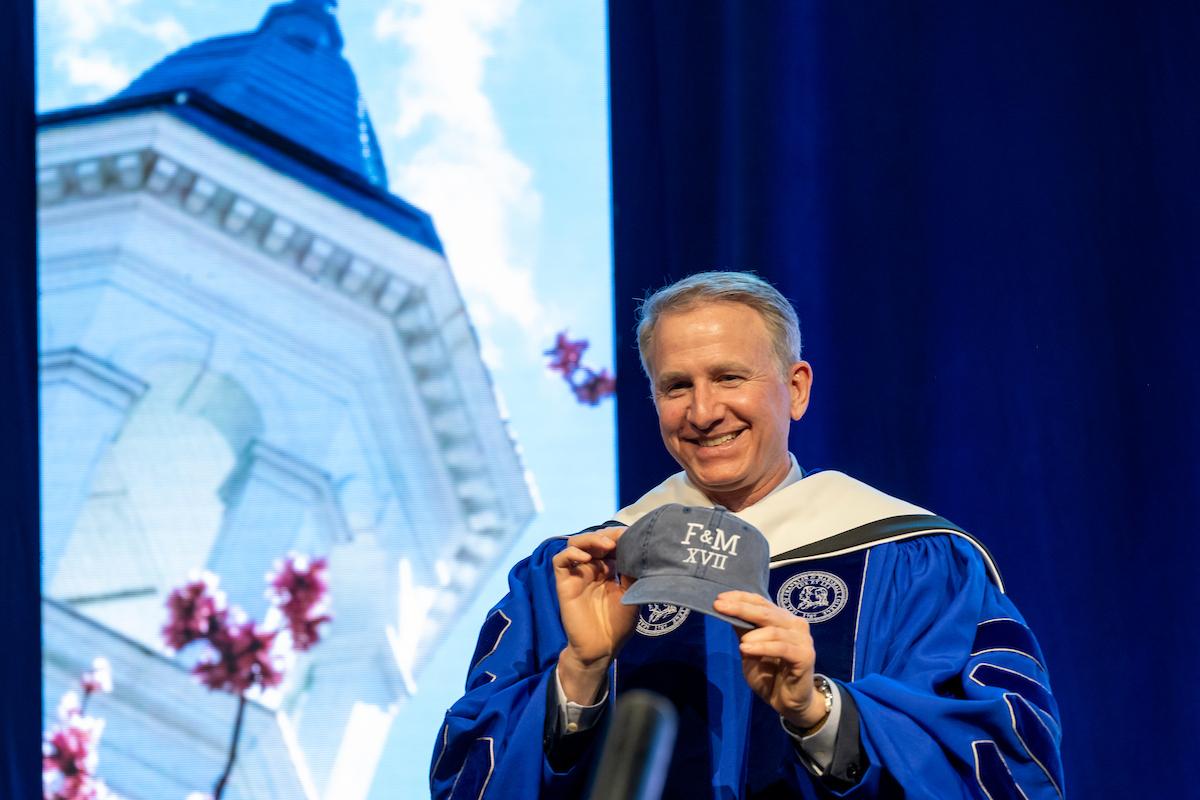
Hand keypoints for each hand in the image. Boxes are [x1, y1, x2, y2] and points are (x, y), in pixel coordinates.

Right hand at [553, 528, 636, 702]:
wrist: (602, 648)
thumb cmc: (618, 623)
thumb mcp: (632, 593)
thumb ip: (632, 571)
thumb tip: (640, 549)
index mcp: (609, 569)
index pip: (610, 543)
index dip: (619, 536)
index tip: (632, 535)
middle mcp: (592, 568)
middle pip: (593, 539)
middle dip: (607, 535)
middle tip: (620, 539)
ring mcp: (578, 574)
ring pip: (575, 544)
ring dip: (590, 539)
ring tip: (606, 546)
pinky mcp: (565, 583)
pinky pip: (560, 561)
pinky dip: (571, 553)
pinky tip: (586, 557)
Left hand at [712, 590, 825, 729]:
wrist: (787, 702)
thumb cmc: (770, 675)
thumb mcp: (750, 650)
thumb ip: (744, 631)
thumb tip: (726, 609)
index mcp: (782, 619)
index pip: (761, 602)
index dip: (740, 598)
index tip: (719, 598)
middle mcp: (795, 624)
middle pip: (766, 612)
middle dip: (741, 608)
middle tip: (719, 607)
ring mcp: (802, 639)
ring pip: (774, 630)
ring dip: (753, 635)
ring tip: (741, 645)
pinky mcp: (805, 656)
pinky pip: (782, 648)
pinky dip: (763, 647)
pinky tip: (747, 649)